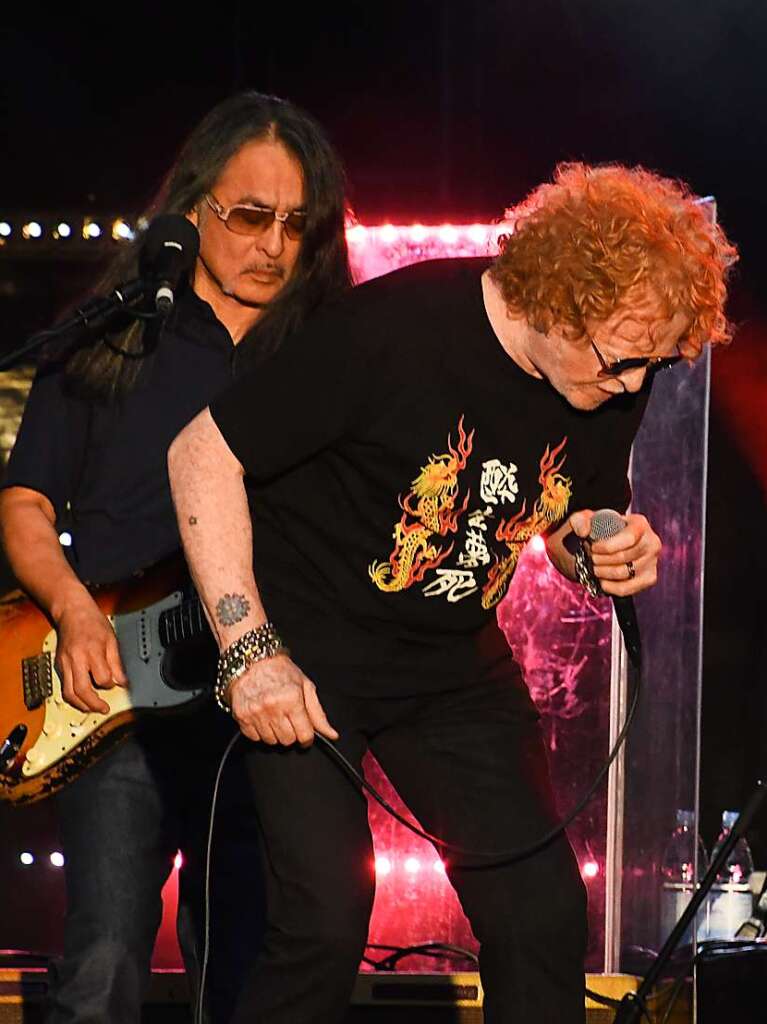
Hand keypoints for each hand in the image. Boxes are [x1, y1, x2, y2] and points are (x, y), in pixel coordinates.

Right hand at [54, 595, 128, 713]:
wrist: (72, 611)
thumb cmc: (92, 622)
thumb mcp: (111, 639)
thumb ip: (116, 663)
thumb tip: (122, 681)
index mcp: (92, 651)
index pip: (102, 677)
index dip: (110, 684)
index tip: (115, 684)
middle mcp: (76, 659)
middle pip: (81, 690)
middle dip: (93, 704)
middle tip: (103, 709)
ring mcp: (64, 663)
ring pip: (68, 693)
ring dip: (80, 705)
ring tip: (92, 708)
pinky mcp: (59, 665)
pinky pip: (63, 686)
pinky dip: (73, 696)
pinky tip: (82, 698)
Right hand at [228, 653, 338, 746]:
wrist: (252, 660)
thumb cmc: (280, 671)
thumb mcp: (305, 687)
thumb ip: (318, 714)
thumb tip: (331, 734)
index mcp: (292, 699)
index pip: (304, 735)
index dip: (307, 737)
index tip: (305, 733)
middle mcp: (273, 707)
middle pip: (288, 740)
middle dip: (292, 733)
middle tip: (289, 719)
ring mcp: (256, 713)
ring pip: (271, 742)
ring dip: (275, 733)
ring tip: (275, 716)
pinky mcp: (242, 716)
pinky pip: (254, 738)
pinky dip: (260, 731)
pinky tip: (263, 717)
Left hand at [569, 510, 660, 596]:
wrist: (606, 545)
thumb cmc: (597, 529)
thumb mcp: (584, 519)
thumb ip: (579, 520)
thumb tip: (584, 532)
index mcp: (640, 524)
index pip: (628, 538)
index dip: (607, 546)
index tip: (593, 548)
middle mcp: (652, 542)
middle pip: (624, 557)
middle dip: (601, 560)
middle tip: (591, 558)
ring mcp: (653, 562)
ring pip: (624, 574)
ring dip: (603, 572)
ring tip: (595, 567)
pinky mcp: (649, 578)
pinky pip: (628, 588)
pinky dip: (610, 587)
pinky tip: (602, 581)